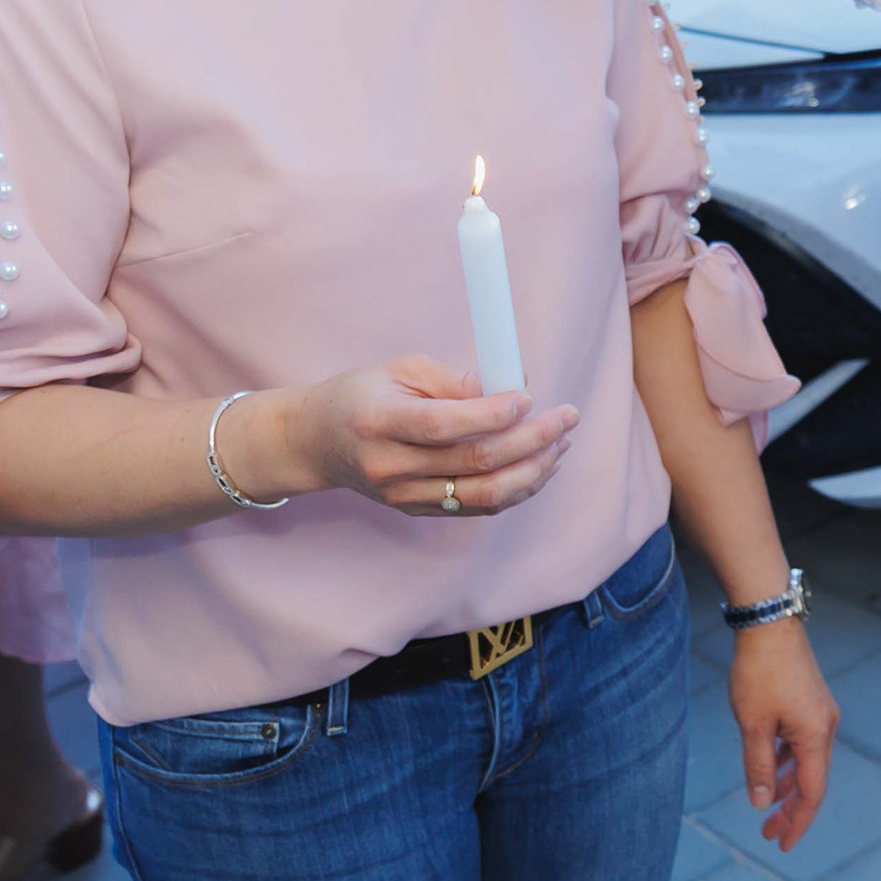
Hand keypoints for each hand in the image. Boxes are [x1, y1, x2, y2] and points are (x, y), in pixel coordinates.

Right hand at [268, 358, 583, 513]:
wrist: (314, 443)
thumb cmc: (358, 396)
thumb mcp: (397, 369)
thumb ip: (450, 380)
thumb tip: (503, 389)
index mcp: (380, 422)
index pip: (446, 425)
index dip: (494, 413)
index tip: (528, 398)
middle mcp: (391, 465)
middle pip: (475, 462)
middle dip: (533, 440)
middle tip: (567, 417)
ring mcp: (403, 495)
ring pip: (484, 494)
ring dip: (534, 470)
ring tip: (561, 443)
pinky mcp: (415, 511)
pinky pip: (476, 507)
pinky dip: (515, 489)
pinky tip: (539, 465)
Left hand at [726, 619, 839, 851]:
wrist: (770, 624)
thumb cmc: (760, 673)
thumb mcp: (752, 725)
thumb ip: (758, 766)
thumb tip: (762, 802)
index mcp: (816, 736)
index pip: (812, 793)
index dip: (798, 822)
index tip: (782, 845)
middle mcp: (826, 727)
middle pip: (812, 780)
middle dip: (791, 809)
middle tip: (769, 834)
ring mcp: (820, 714)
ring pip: (806, 761)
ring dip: (787, 785)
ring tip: (766, 806)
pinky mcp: (811, 703)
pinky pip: (802, 743)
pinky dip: (787, 761)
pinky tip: (770, 767)